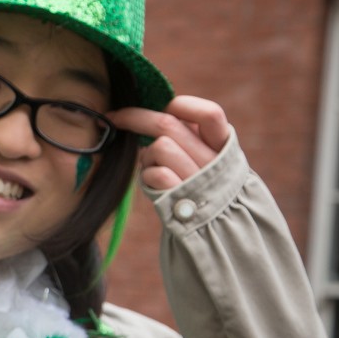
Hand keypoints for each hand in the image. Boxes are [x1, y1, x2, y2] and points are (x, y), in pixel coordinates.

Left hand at [108, 96, 231, 190]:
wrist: (214, 232)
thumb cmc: (200, 189)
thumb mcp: (205, 160)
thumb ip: (188, 137)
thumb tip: (150, 113)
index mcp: (223, 146)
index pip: (209, 114)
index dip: (184, 105)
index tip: (166, 106)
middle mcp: (214, 161)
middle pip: (168, 125)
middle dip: (135, 117)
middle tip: (115, 117)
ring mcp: (198, 180)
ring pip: (158, 147)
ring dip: (147, 157)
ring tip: (155, 169)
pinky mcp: (181, 197)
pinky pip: (154, 174)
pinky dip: (148, 177)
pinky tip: (156, 187)